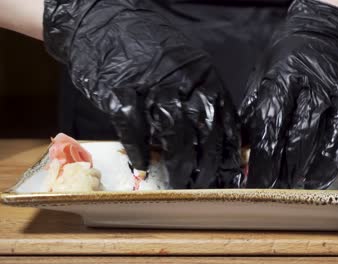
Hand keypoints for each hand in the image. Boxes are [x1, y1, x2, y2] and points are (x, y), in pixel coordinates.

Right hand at [43, 0, 242, 187]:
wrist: (102, 19)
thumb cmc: (147, 45)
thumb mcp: (185, 63)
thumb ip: (199, 93)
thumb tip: (215, 131)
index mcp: (203, 75)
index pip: (224, 119)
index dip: (228, 150)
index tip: (230, 171)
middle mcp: (182, 82)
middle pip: (202, 132)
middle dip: (207, 165)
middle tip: (205, 186)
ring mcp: (151, 87)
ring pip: (173, 135)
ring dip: (178, 164)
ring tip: (179, 184)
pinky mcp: (119, 93)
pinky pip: (134, 129)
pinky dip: (139, 150)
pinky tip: (142, 165)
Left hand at [240, 0, 337, 188]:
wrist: (329, 33)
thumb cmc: (289, 59)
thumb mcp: (263, 75)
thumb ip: (255, 107)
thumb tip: (245, 144)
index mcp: (282, 80)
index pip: (270, 125)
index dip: (264, 158)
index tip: (257, 179)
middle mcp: (313, 87)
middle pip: (300, 137)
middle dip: (288, 169)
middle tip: (279, 187)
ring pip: (330, 139)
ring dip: (316, 169)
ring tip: (304, 186)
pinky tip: (328, 172)